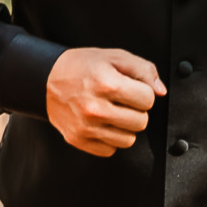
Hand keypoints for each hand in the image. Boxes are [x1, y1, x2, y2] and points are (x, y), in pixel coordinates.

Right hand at [46, 47, 162, 155]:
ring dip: (124, 127)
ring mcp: (86, 127)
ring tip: (112, 112)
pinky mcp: (78, 140)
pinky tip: (101, 123)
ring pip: (128, 140)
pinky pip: (110, 150)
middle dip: (136, 111)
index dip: (143, 92)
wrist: (45, 80)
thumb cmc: (82, 66)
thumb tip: (160, 92)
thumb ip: (143, 70)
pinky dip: (109, 138)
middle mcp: (96, 108)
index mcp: (106, 84)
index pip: (148, 100)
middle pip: (141, 122)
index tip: (130, 89)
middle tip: (121, 101)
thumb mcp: (114, 57)